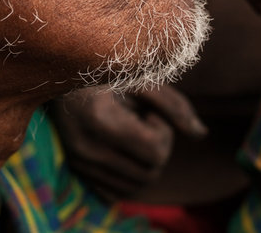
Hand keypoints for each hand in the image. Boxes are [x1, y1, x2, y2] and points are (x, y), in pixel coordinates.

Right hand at [49, 84, 206, 201]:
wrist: (58, 74)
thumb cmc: (105, 69)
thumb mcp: (140, 79)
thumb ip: (173, 105)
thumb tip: (202, 135)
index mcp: (101, 120)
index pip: (156, 153)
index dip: (163, 131)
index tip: (149, 111)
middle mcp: (87, 148)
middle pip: (150, 173)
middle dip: (157, 149)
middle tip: (142, 121)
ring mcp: (79, 162)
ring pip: (136, 186)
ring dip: (143, 162)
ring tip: (131, 132)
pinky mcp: (76, 168)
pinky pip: (116, 192)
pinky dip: (128, 175)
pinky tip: (122, 148)